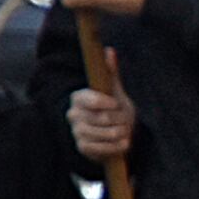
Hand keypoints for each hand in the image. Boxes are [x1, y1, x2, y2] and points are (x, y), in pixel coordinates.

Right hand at [67, 47, 134, 162]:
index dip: (106, 103)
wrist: (114, 132)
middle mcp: (73, 115)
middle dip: (121, 119)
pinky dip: (119, 146)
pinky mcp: (83, 147)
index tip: (117, 104)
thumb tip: (109, 50)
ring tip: (125, 130)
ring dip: (122, 132)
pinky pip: (105, 148)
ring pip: (106, 133)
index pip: (90, 99)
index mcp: (78, 98)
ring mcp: (77, 132)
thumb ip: (110, 72)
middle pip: (103, 118)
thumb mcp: (113, 90)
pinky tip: (123, 142)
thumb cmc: (114, 108)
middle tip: (124, 119)